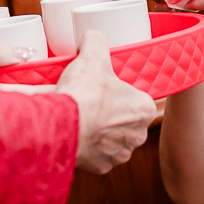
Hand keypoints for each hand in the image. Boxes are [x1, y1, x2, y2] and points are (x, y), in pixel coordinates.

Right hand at [56, 31, 154, 173]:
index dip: (122, 92)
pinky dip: (86, 146)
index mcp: (144, 109)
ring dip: (100, 131)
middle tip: (93, 102)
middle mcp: (137, 135)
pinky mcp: (100, 167)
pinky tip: (77, 133)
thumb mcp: (93, 55)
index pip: (139, 99)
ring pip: (112, 139)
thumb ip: (96, 40)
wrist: (60, 125)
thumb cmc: (83, 94)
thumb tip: (92, 36)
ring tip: (83, 119)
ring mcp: (119, 154)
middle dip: (111, 114)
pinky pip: (96, 155)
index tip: (107, 89)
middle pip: (126, 121)